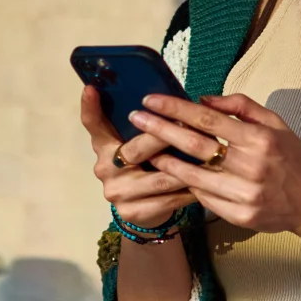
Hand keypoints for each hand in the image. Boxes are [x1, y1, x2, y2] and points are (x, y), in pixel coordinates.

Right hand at [80, 86, 194, 229]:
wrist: (146, 209)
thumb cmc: (150, 164)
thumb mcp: (144, 144)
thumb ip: (149, 126)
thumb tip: (175, 100)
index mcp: (105, 146)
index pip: (94, 125)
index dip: (91, 108)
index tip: (92, 89)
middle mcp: (106, 168)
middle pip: (136, 150)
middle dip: (165, 137)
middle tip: (190, 125)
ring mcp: (117, 192)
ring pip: (160, 177)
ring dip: (188, 166)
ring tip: (210, 155)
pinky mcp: (132, 212)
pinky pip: (169, 198)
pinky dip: (190, 189)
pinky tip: (207, 182)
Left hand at [129, 92, 300, 234]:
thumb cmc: (294, 158)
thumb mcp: (277, 123)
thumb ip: (242, 107)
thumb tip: (204, 99)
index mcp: (260, 139)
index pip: (208, 119)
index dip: (176, 108)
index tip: (151, 100)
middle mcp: (252, 166)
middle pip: (194, 145)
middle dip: (160, 130)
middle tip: (137, 119)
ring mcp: (245, 194)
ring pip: (194, 176)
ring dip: (166, 162)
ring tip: (146, 150)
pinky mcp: (240, 216)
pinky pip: (205, 198)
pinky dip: (187, 185)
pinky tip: (173, 175)